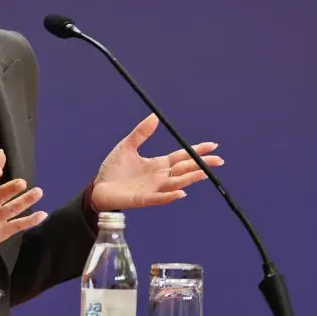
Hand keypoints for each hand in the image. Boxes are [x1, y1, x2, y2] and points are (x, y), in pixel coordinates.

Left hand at [91, 114, 223, 211]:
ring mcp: (153, 189)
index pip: (182, 156)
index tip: (212, 145)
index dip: (196, 151)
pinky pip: (159, 198)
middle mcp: (160, 177)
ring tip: (205, 173)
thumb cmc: (113, 169)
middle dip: (201, 165)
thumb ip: (141, 133)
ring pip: (176, 183)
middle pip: (184, 170)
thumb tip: (155, 116)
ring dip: (190, 178)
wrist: (98, 187)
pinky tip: (181, 193)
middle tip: (219, 160)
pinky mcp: (143, 199)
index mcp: (158, 164)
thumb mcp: (127, 146)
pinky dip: (170, 196)